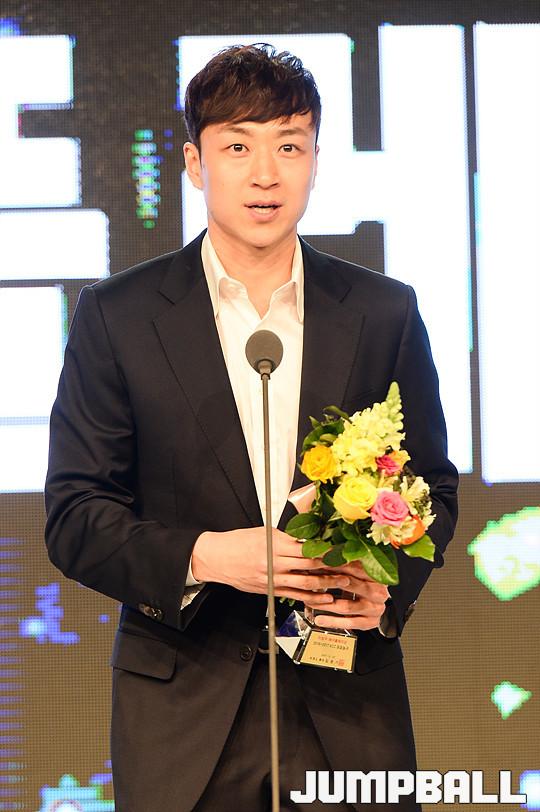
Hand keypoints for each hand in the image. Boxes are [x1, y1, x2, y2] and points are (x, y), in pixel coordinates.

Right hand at [191, 527, 350, 606]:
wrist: (216, 557)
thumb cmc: (238, 542)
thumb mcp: (263, 532)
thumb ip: (285, 538)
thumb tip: (307, 539)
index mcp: (275, 543)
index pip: (308, 546)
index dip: (327, 549)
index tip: (343, 549)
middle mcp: (275, 561)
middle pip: (310, 564)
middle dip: (333, 566)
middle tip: (351, 566)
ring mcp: (272, 578)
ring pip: (305, 582)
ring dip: (326, 583)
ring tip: (343, 583)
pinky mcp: (269, 589)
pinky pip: (294, 595)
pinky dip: (311, 597)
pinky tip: (324, 598)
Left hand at [304, 560, 389, 630]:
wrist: (376, 607)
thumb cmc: (363, 586)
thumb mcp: (356, 573)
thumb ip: (342, 564)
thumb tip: (318, 551)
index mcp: (375, 574)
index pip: (352, 566)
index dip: (332, 563)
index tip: (314, 561)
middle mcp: (378, 591)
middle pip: (349, 584)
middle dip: (326, 581)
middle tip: (308, 578)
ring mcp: (375, 608)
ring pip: (346, 606)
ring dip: (325, 604)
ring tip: (309, 601)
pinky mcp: (370, 622)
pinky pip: (349, 622)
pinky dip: (332, 621)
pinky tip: (319, 619)